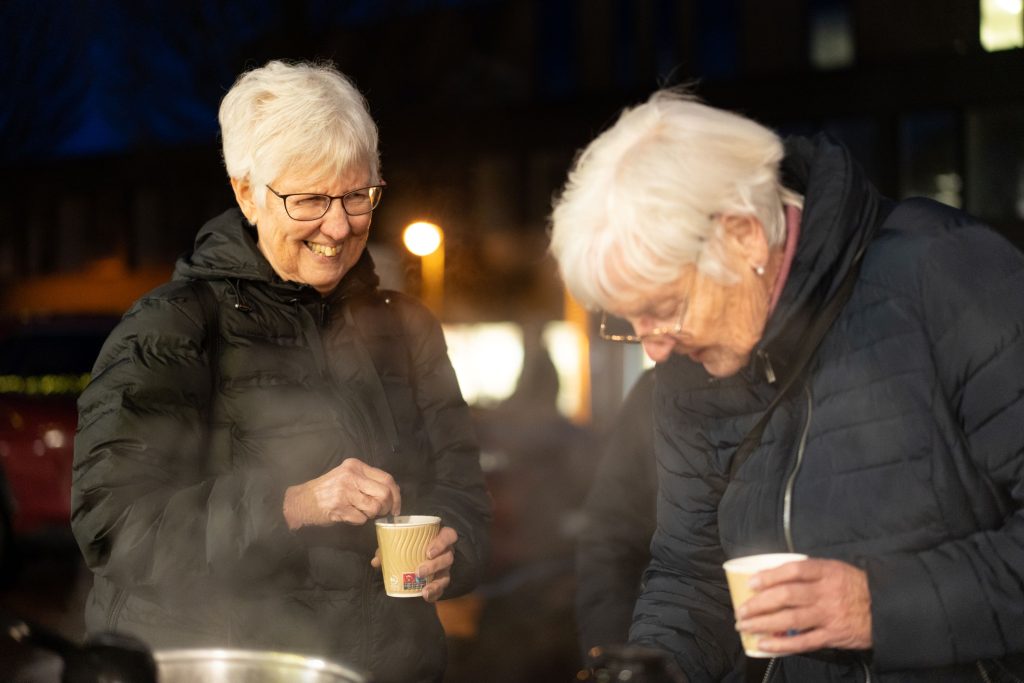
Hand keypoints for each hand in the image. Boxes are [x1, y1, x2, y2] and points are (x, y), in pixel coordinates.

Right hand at [283, 458, 400, 528]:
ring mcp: (345, 491)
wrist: (301, 501)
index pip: (387, 478)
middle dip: (386, 507)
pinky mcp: (339, 507)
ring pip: (374, 507)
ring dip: (370, 515)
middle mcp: (351, 476)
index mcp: (356, 466)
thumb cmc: (327, 490)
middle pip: (384, 494)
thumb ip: (367, 481)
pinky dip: (358, 521)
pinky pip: (361, 519)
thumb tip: (392, 494)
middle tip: (379, 513)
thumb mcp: (347, 477)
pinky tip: (348, 516)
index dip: (396, 495)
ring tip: (360, 512)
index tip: (396, 507)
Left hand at [371, 526, 457, 602]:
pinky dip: (434, 594)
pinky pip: (442, 589)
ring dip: (435, 583)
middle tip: (419, 571)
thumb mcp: (399, 544)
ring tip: (424, 590)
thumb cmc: (409, 546)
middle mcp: (445, 553)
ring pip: (446, 575)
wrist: (414, 557)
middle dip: (434, 566)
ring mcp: (445, 568)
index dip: (442, 543)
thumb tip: (376, 561)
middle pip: (447, 558)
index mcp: (439, 538)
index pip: (449, 536)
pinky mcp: (442, 580)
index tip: (428, 552)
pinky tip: (426, 597)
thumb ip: (388, 549)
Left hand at [734, 558, 871, 653]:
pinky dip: (781, 644)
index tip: (752, 583)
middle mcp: (826, 592)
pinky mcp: (833, 636)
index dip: (770, 576)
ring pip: (790, 618)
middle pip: (786, 595)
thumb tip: (775, 575)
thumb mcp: (836, 569)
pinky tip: (764, 644)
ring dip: (763, 623)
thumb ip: (810, 572)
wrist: (888, 609)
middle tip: (741, 610)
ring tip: (745, 626)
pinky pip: (803, 641)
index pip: (793, 570)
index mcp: (827, 571)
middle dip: (759, 603)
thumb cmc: (856, 587)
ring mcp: (829, 615)